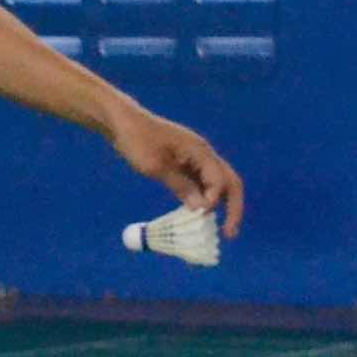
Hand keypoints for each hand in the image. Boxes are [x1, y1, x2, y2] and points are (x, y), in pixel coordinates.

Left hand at [108, 106, 244, 238]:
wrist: (123, 122)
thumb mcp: (155, 166)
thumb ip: (180, 185)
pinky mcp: (185, 165)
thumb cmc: (136, 140)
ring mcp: (195, 160)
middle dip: (233, 207)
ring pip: (216, 185)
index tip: (199, 214)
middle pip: (229, 181)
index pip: (220, 179)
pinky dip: (202, 200)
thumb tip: (202, 208)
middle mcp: (203, 155)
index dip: (214, 199)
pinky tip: (195, 217)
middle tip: (230, 234)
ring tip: (213, 230)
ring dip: (218, 205)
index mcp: (200, 150)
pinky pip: (200, 185)